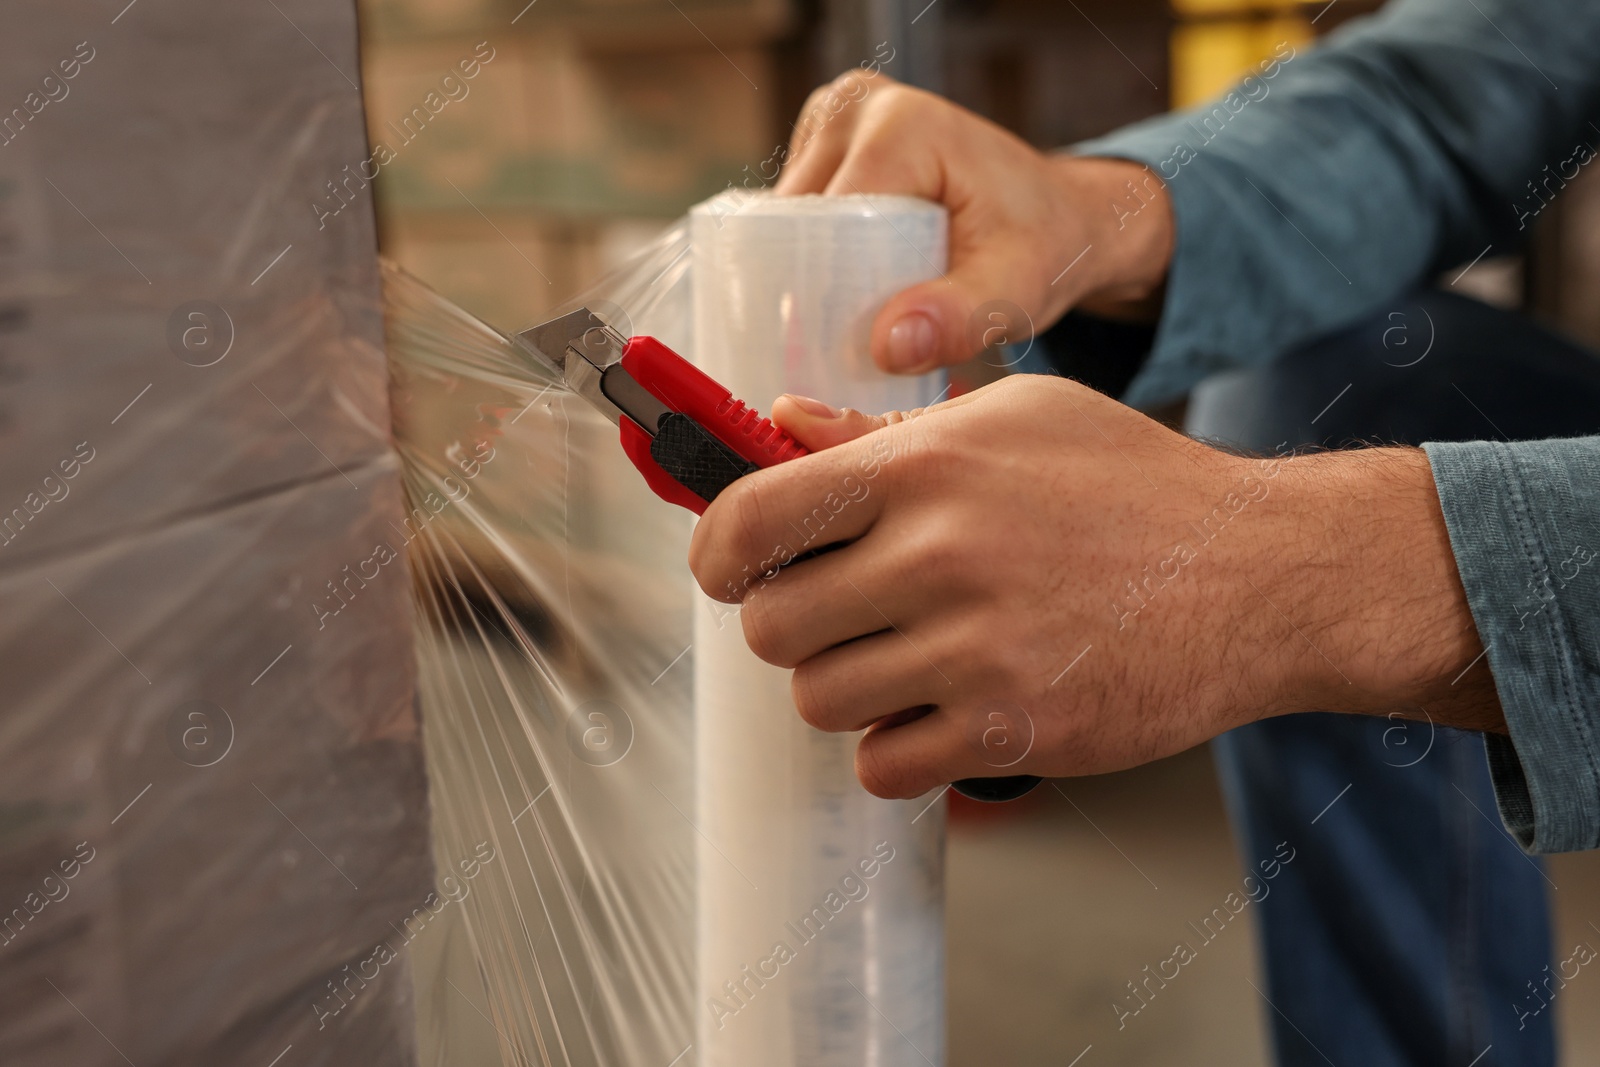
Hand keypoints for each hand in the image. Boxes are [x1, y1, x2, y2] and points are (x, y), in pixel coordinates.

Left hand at [687, 379, 1499, 798]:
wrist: (1262, 576)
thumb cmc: (1137, 487)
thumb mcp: (1014, 421)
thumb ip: (886, 431)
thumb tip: (779, 424)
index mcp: (929, 468)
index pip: (753, 517)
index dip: (716, 551)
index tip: (726, 568)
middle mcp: (941, 557)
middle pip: (770, 625)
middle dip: (791, 625)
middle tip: (842, 615)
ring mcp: (976, 654)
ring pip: (819, 701)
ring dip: (846, 688)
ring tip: (906, 659)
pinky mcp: (1012, 734)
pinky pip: (884, 767)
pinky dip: (899, 750)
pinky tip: (944, 710)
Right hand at [775, 72, 1174, 373]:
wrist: (1057, 216)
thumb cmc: (1042, 246)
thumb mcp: (1015, 290)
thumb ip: (959, 318)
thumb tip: (886, 348)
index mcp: (900, 124)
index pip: (827, 221)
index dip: (827, 290)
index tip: (850, 345)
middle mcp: (856, 103)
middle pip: (798, 218)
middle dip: (817, 283)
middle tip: (859, 338)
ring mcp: (835, 114)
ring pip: (787, 219)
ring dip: (813, 270)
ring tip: (863, 308)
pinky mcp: (824, 138)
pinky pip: (795, 212)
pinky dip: (816, 252)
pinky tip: (853, 280)